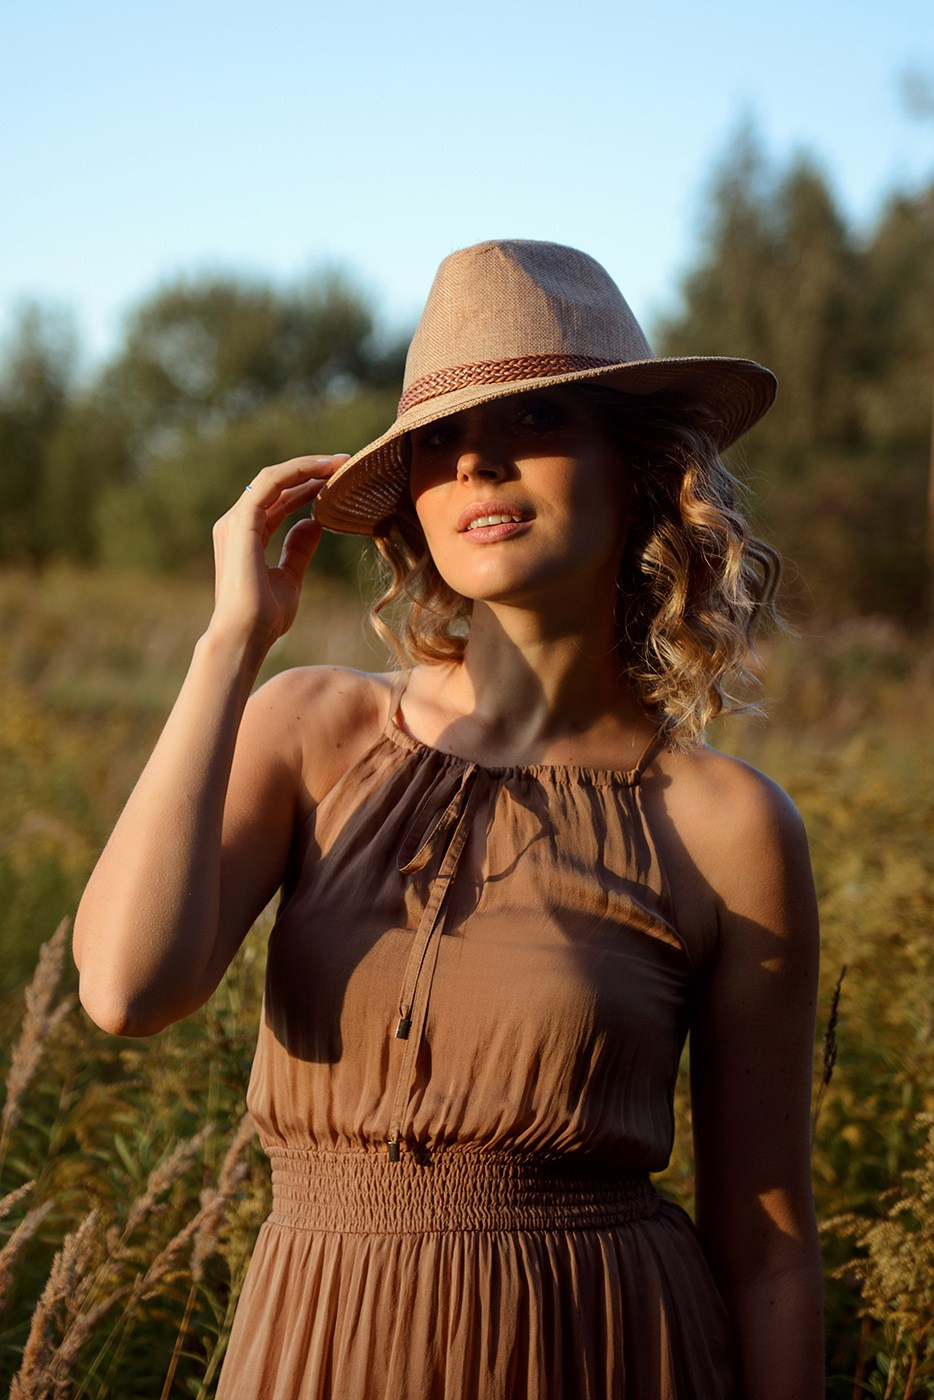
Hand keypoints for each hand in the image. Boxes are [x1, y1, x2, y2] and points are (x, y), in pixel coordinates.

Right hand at [208, 454, 349, 651]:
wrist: (246, 635)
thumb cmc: (266, 617)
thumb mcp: (290, 578)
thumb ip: (298, 550)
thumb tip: (313, 523)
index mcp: (246, 536)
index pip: (280, 501)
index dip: (309, 488)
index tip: (339, 481)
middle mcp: (237, 524)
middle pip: (278, 485)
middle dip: (312, 472)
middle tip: (346, 463)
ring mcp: (236, 520)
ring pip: (274, 478)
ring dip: (307, 466)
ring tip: (340, 462)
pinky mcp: (241, 520)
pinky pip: (271, 482)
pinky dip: (297, 471)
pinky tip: (323, 469)